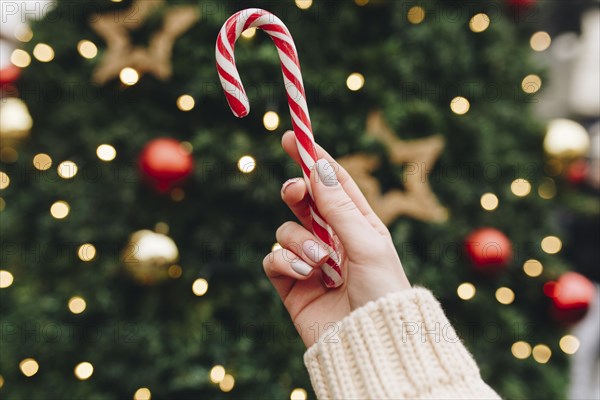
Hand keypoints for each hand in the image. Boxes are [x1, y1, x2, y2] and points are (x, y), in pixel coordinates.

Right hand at [263, 131, 410, 346]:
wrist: (371, 343)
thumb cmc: (382, 292)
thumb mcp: (366, 242)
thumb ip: (338, 206)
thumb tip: (318, 167)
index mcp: (358, 226)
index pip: (334, 184)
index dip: (314, 159)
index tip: (293, 137)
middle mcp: (333, 240)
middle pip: (305, 203)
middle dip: (297, 194)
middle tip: (295, 192)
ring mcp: (311, 262)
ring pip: (286, 231)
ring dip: (299, 242)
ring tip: (320, 263)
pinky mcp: (292, 284)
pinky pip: (273, 259)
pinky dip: (285, 262)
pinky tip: (306, 276)